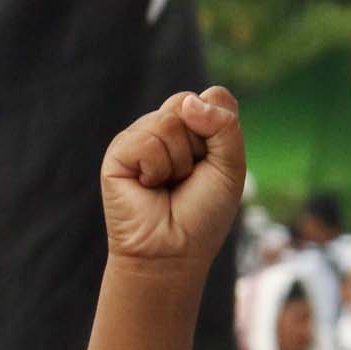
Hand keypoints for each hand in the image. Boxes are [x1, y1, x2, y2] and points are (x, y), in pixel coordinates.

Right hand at [99, 88, 244, 275]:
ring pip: (167, 122)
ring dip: (177, 162)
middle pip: (187, 102)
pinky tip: (148, 186)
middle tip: (188, 177)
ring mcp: (140, 137)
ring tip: (167, 185)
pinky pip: (145, 140)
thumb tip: (188, 102)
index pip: (212, 96)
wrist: (173, 252)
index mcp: (193, 127)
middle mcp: (165, 127)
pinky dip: (155, 168)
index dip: (220, 128)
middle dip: (198, 145)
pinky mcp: (118, 152)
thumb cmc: (202, 214)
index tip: (213, 164)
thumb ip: (224, 124)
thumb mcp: (231, 166)